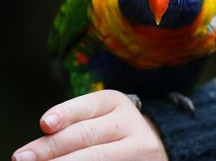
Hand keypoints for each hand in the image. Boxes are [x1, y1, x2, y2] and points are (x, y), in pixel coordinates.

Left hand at [12, 90, 168, 160]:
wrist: (150, 147)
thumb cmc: (111, 133)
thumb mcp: (98, 118)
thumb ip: (73, 126)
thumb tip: (39, 147)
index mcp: (116, 102)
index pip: (87, 106)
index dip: (65, 114)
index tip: (45, 124)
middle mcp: (130, 122)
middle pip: (87, 134)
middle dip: (52, 148)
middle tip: (24, 158)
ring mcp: (140, 148)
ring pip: (98, 157)